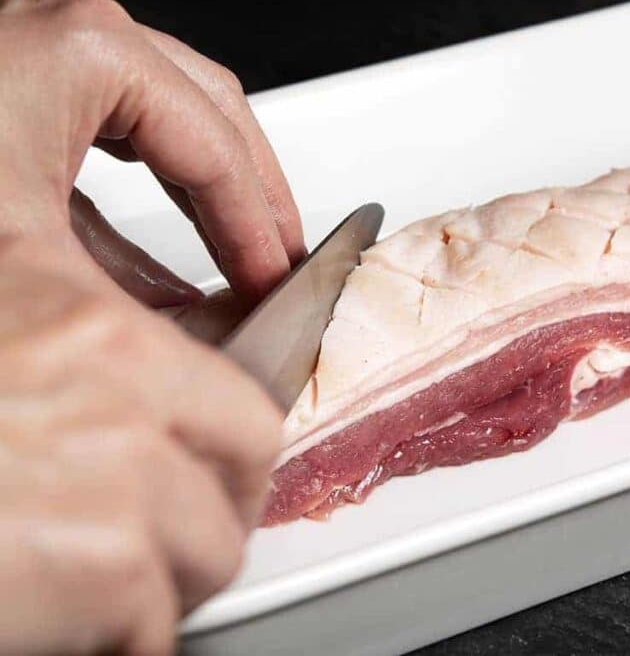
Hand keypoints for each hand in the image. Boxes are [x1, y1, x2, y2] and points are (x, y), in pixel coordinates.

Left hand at [0, 0, 305, 304]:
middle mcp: (57, 30)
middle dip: (252, 197)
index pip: (217, 153)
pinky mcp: (4, 78)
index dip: (258, 234)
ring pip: (162, 112)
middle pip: (209, 111)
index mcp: (82, 50)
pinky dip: (143, 185)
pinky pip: (103, 124)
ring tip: (238, 246)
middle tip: (282, 259)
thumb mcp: (28, 268)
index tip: (275, 289)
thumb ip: (136, 311)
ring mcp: (27, 45)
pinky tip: (154, 240)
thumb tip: (201, 343)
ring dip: (204, 189)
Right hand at [0, 236, 282, 654]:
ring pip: (208, 555)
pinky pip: (154, 627)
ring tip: (106, 593)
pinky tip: (59, 626)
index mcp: (97, 332)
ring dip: (167, 585)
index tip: (211, 475)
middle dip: (212, 517)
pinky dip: (119, 641)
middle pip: (243, 476)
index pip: (238, 399)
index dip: (227, 452)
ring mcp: (122, 487)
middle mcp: (125, 401)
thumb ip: (61, 351)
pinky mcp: (104, 572)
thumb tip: (131, 411)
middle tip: (171, 543)